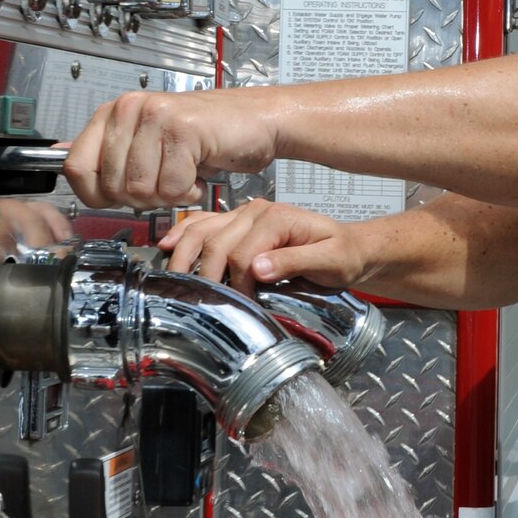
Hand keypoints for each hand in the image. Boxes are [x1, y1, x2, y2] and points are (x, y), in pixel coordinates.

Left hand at [63, 87, 278, 210]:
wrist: (253, 121)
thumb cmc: (202, 136)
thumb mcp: (146, 141)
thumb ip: (106, 153)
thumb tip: (60, 159)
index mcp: (114, 113)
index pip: (76, 167)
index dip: (97, 195)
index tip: (122, 195)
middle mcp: (130, 108)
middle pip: (112, 187)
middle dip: (142, 198)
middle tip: (165, 181)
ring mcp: (156, 116)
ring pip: (141, 189)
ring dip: (168, 196)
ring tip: (184, 174)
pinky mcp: (184, 129)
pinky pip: (173, 187)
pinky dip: (189, 192)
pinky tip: (199, 171)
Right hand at [159, 199, 365, 294]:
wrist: (349, 247)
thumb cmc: (342, 255)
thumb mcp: (330, 262)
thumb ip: (296, 262)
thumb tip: (258, 268)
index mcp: (277, 218)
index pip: (242, 253)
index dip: (239, 283)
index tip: (245, 305)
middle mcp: (256, 212)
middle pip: (216, 243)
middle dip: (207, 275)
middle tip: (204, 302)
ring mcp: (244, 215)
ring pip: (202, 230)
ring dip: (184, 253)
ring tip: (173, 278)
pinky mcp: (237, 223)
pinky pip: (204, 224)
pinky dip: (184, 233)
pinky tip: (168, 244)